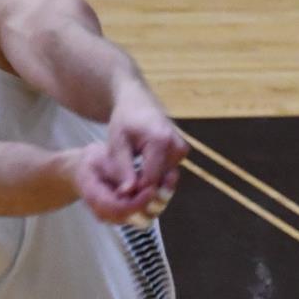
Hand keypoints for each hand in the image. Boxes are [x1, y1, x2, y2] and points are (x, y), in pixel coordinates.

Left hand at [102, 86, 185, 221]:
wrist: (138, 102)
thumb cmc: (124, 120)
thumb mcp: (117, 143)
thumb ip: (122, 169)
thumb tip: (127, 193)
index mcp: (161, 141)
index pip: (150, 180)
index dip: (134, 192)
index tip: (118, 196)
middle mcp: (177, 147)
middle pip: (159, 181)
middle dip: (141, 189)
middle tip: (121, 191)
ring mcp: (182, 150)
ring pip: (163, 180)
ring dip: (146, 183)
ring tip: (127, 180)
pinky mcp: (181, 153)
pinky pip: (166, 172)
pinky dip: (152, 176)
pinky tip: (137, 173)